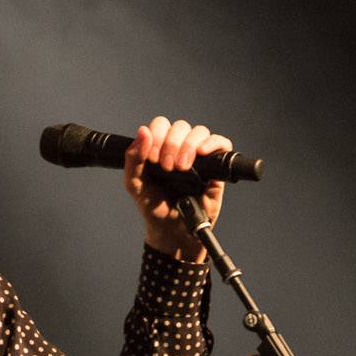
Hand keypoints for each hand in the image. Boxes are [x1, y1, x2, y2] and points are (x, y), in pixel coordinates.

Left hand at [123, 116, 230, 262]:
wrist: (171, 230)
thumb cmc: (154, 208)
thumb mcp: (134, 184)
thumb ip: (132, 158)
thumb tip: (143, 132)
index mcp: (160, 148)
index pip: (161, 125)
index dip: (156, 136)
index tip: (152, 158)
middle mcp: (180, 149)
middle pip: (180, 126)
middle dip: (171, 144)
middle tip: (167, 167)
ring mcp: (199, 157)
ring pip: (199, 131)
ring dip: (188, 145)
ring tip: (181, 168)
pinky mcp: (216, 167)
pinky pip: (222, 144)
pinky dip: (213, 143)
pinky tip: (202, 153)